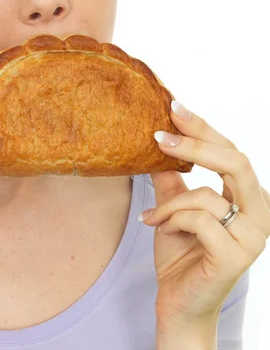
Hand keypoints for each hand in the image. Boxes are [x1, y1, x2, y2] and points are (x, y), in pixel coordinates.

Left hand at [139, 100, 269, 328]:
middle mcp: (259, 214)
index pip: (231, 151)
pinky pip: (199, 220)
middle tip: (161, 135)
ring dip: (169, 203)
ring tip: (151, 217)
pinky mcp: (236, 256)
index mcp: (247, 197)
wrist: (178, 303)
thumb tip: (159, 139)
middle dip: (196, 143)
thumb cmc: (181, 253)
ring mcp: (252, 237)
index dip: (204, 127)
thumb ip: (172, 176)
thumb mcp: (173, 206)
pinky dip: (171, 220)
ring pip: (207, 194)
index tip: (174, 106)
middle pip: (236, 161)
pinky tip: (157, 228)